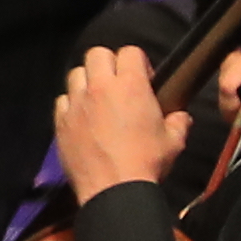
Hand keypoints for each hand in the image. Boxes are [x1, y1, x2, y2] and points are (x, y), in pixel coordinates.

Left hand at [52, 41, 191, 207]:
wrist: (114, 189)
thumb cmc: (147, 162)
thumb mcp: (174, 142)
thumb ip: (178, 122)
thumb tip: (181, 116)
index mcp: (130, 86)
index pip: (130, 51)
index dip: (139, 62)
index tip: (145, 79)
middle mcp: (100, 88)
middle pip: (97, 54)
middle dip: (109, 63)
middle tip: (119, 84)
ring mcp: (76, 103)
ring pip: (76, 73)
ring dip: (88, 81)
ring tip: (99, 99)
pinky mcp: (60, 120)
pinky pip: (62, 100)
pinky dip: (72, 104)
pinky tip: (83, 118)